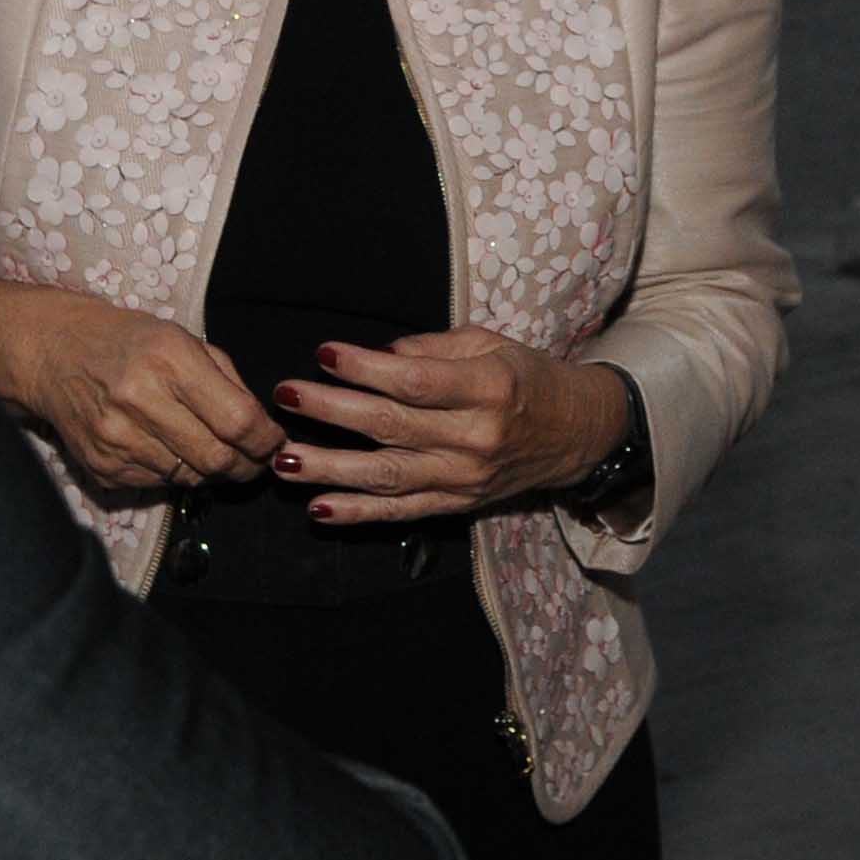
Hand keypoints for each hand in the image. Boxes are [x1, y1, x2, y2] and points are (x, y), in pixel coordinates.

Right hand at [0, 279, 283, 496]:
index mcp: (169, 360)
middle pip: (217, 459)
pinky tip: (168, 449)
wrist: (53, 353)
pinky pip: (158, 484)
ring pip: (190, 477)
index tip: (274, 443)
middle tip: (254, 461)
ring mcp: (117, 439)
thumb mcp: (184, 340)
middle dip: (245, 465)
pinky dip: (175, 473)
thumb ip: (228, 382)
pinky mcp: (102, 467)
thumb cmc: (129, 341)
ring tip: (209, 450)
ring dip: (210, 471)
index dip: (265, 441)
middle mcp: (140, 401)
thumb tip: (265, 432)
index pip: (237, 421)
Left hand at [270, 330, 631, 525]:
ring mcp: (464, 478)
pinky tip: (319, 509)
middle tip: (285, 395)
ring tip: (284, 459)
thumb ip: (432, 347)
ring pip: (387, 476)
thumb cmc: (526, 378)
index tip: (323, 353)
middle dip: (331, 411)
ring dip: (330, 469)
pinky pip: (400, 513)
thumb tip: (376, 353)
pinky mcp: (457, 504)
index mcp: (488, 388)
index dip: (366, 369)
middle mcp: (475, 438)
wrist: (575, 432)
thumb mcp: (490, 344)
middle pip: (391, 427)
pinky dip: (358, 514)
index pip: (415, 381)